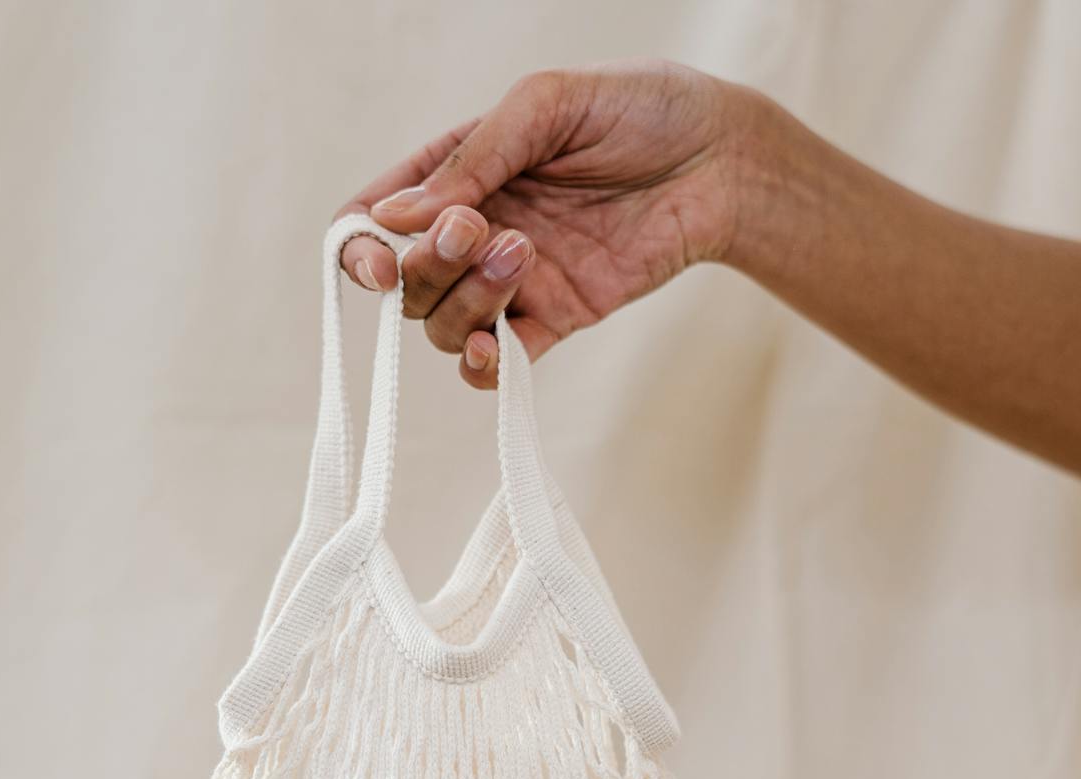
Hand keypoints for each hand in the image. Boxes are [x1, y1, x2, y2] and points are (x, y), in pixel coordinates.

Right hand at [334, 60, 752, 387]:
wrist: (722, 158)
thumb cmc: (640, 110)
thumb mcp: (546, 104)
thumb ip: (472, 158)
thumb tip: (396, 218)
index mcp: (459, 170)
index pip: (376, 219)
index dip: (360, 248)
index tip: (381, 257)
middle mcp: (476, 231)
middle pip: (407, 285)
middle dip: (428, 267)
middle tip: (478, 229)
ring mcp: (513, 281)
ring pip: (446, 327)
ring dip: (466, 302)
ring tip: (524, 253)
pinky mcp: (555, 319)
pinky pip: (498, 364)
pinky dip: (485, 369)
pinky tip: (496, 350)